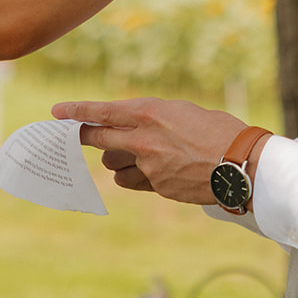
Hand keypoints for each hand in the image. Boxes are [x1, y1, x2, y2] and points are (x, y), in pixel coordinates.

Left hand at [52, 97, 248, 204]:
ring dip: (118, 160)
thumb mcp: (182, 111)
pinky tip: (157, 171)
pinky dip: (138, 177)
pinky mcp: (156, 186)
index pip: (102, 112)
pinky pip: (134, 182)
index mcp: (149, 113)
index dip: (77, 112)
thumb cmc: (218, 130)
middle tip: (75, 137)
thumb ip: (152, 118)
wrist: (240, 164)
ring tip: (141, 155)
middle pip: (99, 140)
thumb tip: (132, 123)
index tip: (57, 112)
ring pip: (113, 166)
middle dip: (85, 138)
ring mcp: (148, 165)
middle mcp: (143, 139)